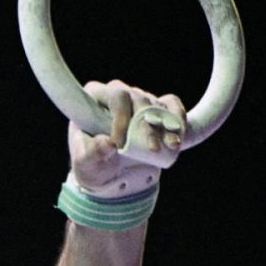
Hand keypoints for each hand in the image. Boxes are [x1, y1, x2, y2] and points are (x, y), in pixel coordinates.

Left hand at [68, 80, 184, 197]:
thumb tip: (107, 143)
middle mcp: (118, 93)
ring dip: (166, 127)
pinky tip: (179, 134)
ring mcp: (139, 98)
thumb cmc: (93, 163)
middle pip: (138, 100)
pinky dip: (178, 119)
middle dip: (147, 126)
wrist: (111, 172)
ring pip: (156, 106)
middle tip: (152, 149)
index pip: (114, 98)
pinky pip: (172, 105)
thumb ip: (92, 153)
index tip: (120, 144)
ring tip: (171, 146)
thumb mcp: (87, 163)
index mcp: (96, 98)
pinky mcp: (158, 108)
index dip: (120, 118)